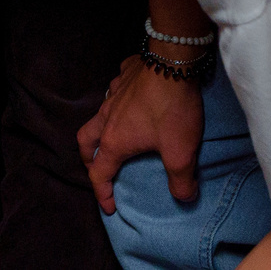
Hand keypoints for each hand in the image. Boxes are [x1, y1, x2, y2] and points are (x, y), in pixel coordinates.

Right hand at [79, 54, 203, 213]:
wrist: (173, 62)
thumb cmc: (172, 110)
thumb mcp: (181, 153)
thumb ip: (181, 181)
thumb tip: (184, 198)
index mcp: (115, 140)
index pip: (99, 173)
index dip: (102, 193)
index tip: (109, 208)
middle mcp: (107, 117)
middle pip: (86, 141)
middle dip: (89, 159)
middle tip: (100, 169)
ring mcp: (113, 93)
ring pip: (97, 115)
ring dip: (100, 129)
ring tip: (113, 135)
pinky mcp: (124, 75)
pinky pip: (114, 89)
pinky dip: (117, 99)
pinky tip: (130, 99)